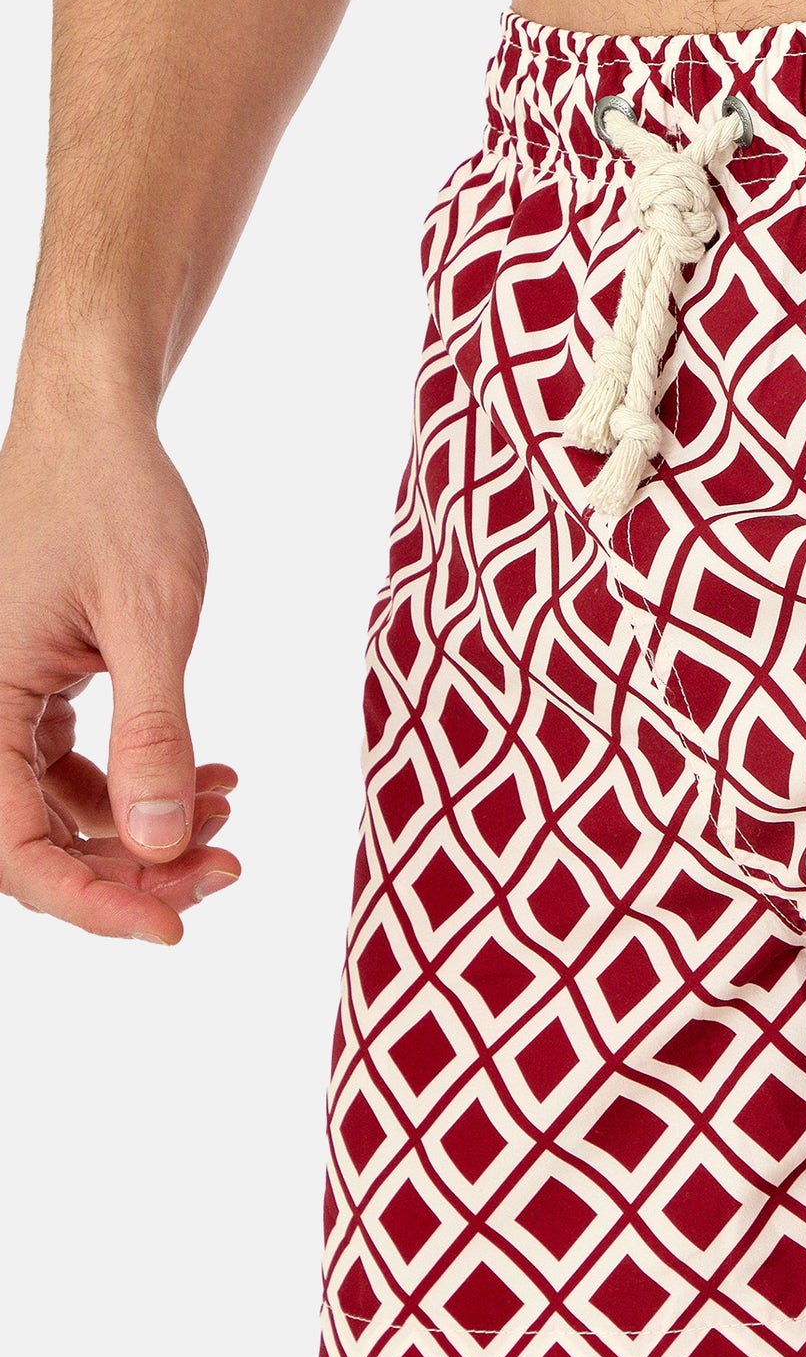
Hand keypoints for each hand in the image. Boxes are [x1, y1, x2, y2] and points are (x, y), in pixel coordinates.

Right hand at [0, 381, 239, 942]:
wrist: (101, 431)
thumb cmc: (118, 504)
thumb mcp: (150, 620)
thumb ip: (153, 733)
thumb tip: (159, 843)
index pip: (13, 847)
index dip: (92, 901)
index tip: (176, 925)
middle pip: (36, 842)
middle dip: (134, 870)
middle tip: (230, 869)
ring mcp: (0, 703)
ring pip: (60, 812)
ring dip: (146, 830)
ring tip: (231, 812)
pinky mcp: (33, 689)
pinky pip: (74, 770)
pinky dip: (143, 784)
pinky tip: (214, 774)